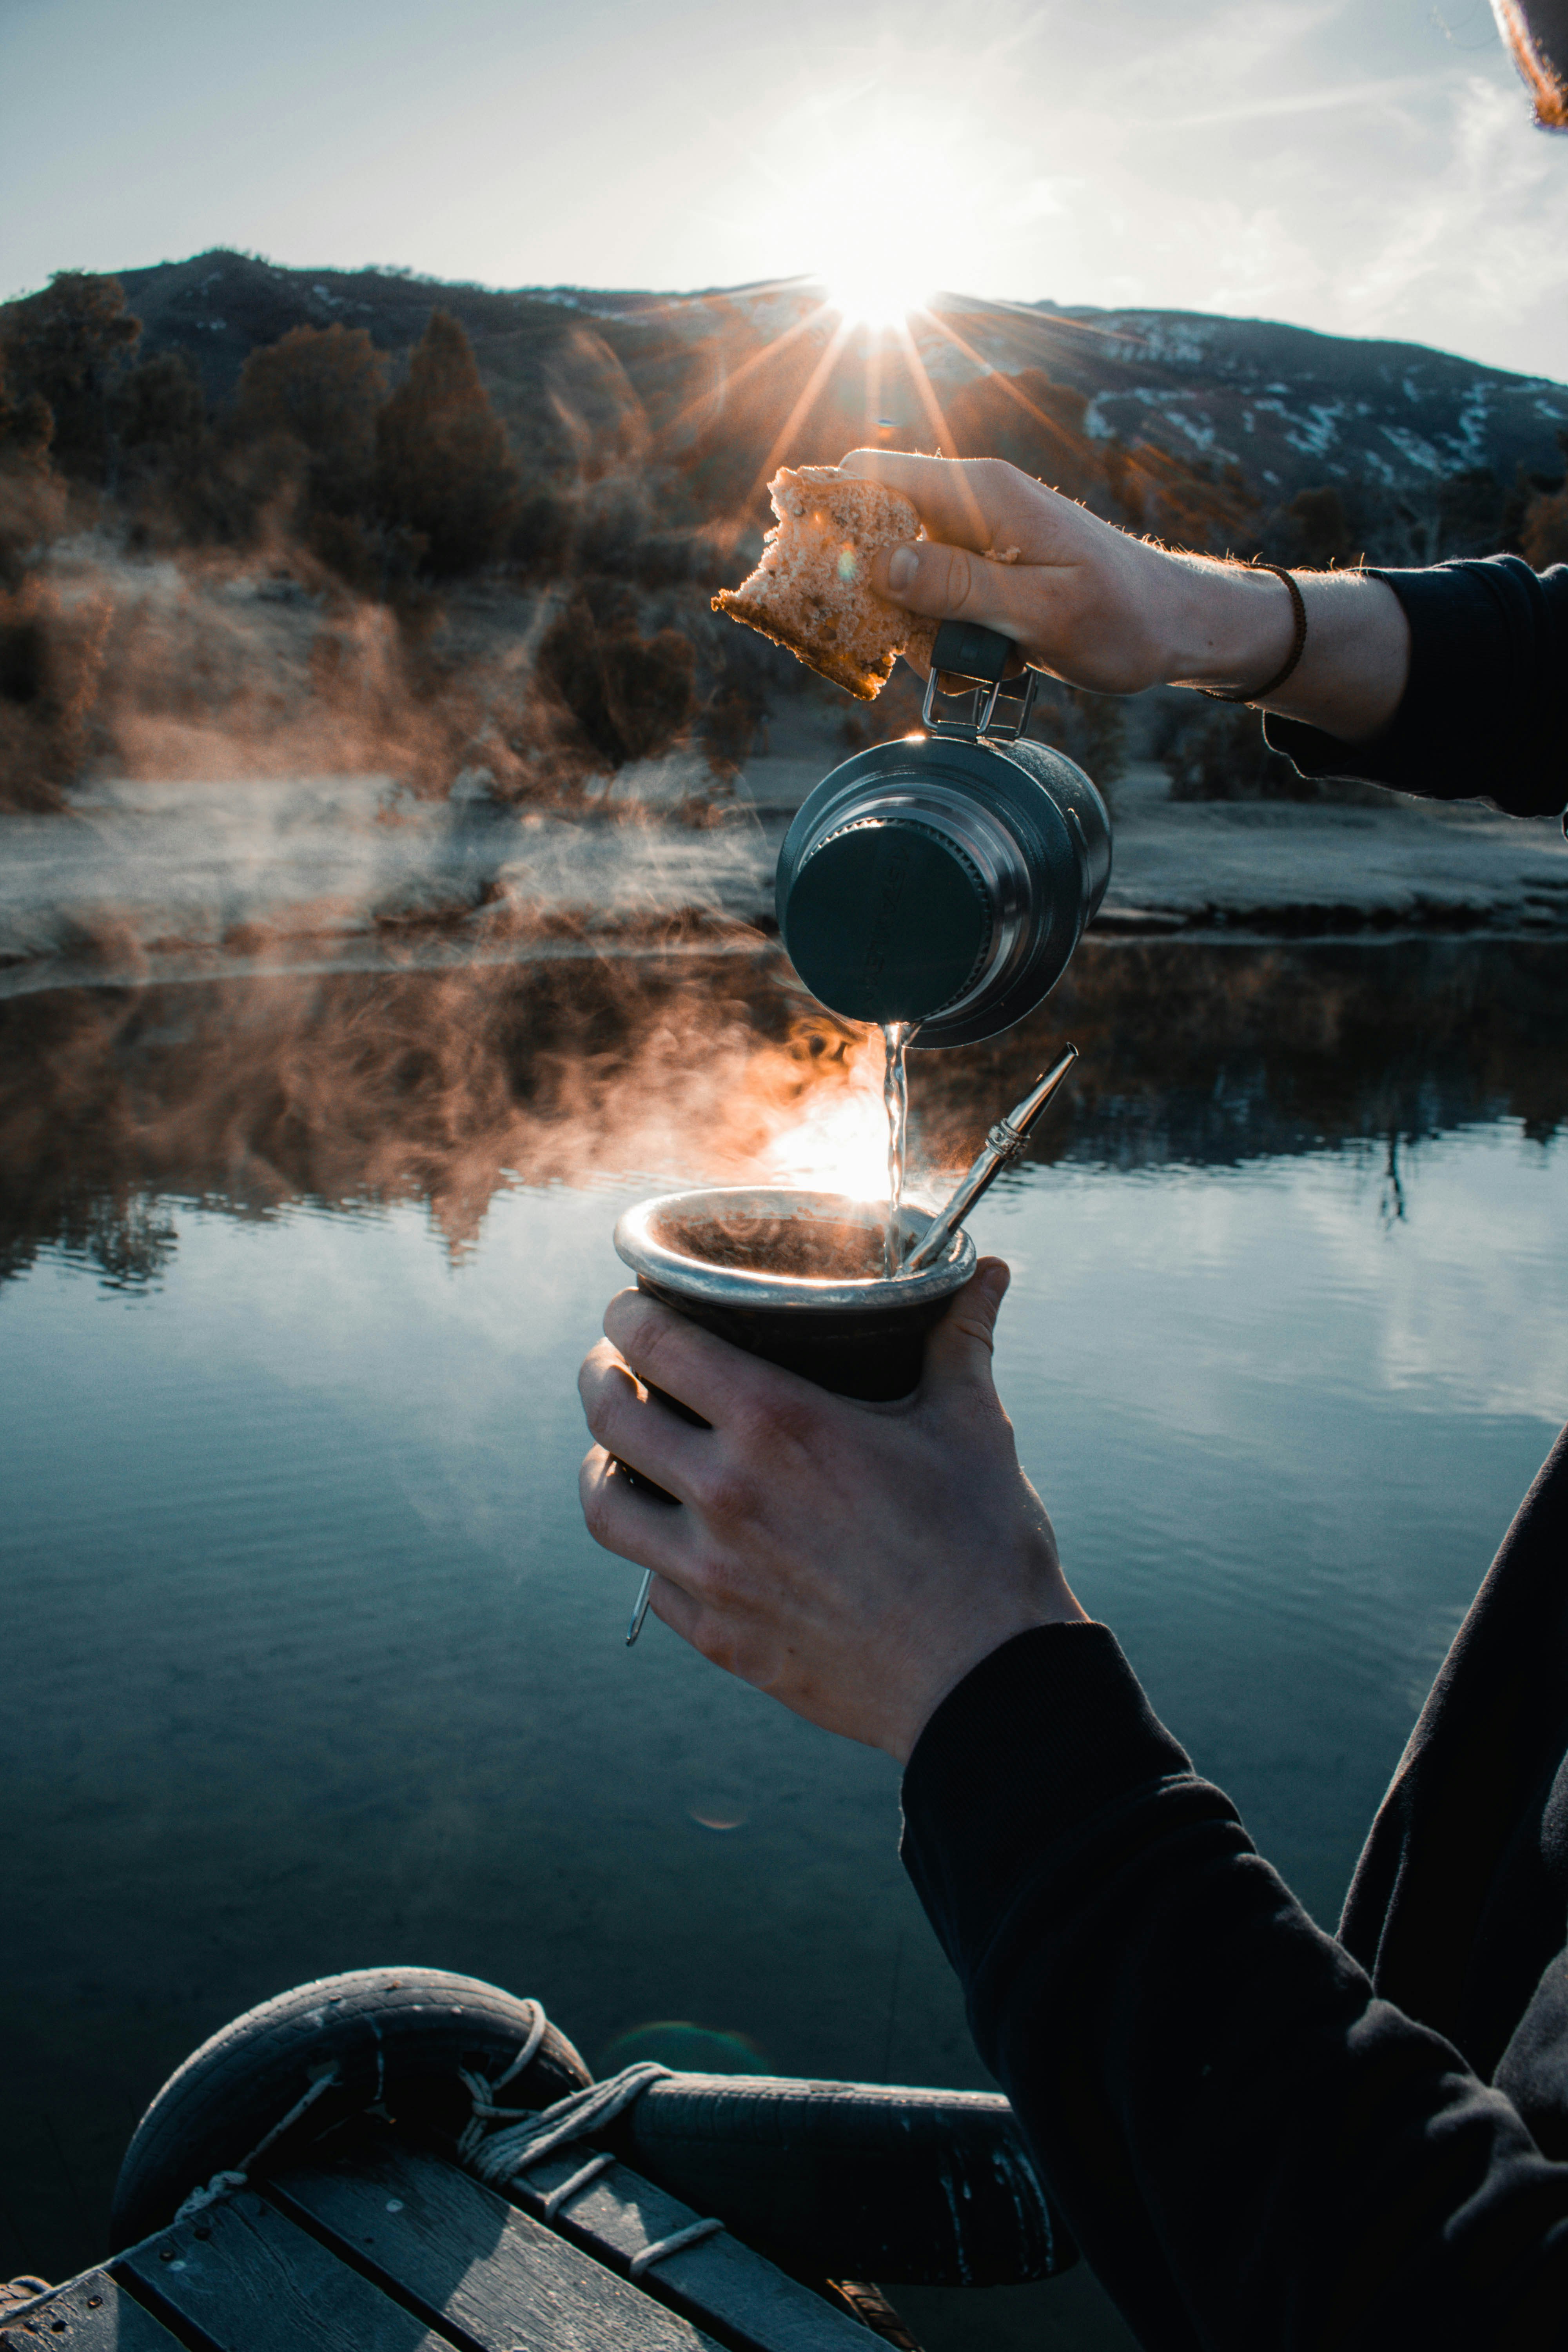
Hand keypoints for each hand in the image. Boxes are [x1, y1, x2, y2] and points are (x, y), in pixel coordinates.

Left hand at [577, 1260, 1086, 1764]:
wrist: (985, 1683)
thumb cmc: (983, 1546)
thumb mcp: (971, 1428)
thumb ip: (961, 1340)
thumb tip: (988, 1275)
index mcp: (779, 1425)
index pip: (655, 1340)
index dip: (628, 1311)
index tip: (632, 1305)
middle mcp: (728, 1494)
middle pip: (608, 1414)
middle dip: (601, 1374)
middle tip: (618, 1366)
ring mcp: (713, 1575)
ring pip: (603, 1504)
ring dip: (602, 1465)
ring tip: (622, 1451)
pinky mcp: (719, 1639)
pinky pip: (649, 1582)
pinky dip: (652, 1549)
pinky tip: (678, 1535)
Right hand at [839, 448, 1409, 741]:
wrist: (1181, 627)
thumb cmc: (1124, 618)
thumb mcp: (1041, 612)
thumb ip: (960, 586)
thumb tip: (881, 562)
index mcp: (983, 495)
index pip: (875, 473)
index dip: (823, 501)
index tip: (788, 545)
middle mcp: (974, 505)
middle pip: (876, 522)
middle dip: (860, 580)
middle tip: (874, 637)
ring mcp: (980, 539)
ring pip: (902, 571)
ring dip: (909, 625)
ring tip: (960, 663)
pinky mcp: (987, 573)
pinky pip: (935, 599)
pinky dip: (941, 638)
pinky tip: (980, 666)